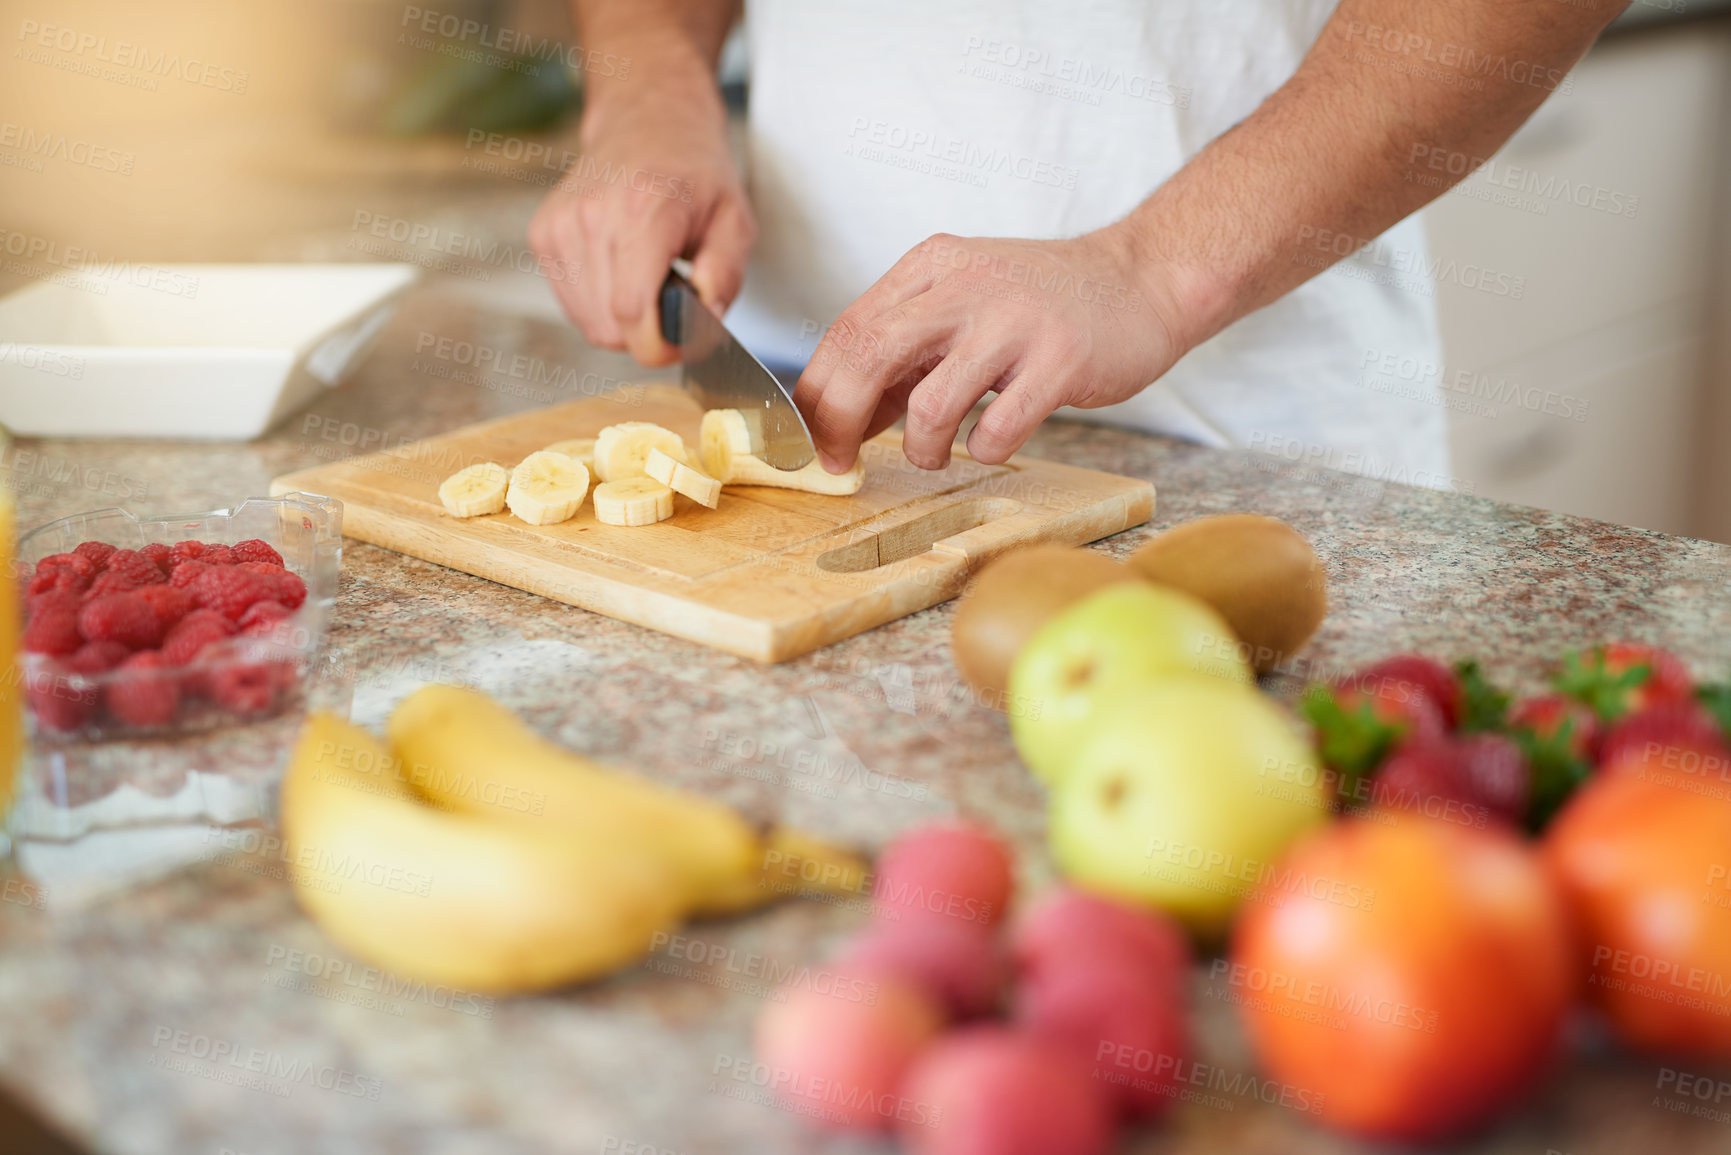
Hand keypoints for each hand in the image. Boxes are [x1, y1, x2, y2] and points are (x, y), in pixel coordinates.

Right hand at [527, 85, 754, 365]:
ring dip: (623, 320)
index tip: (682, 340)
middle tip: (672, 303)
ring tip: (648, 280)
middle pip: (609, 327)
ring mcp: (560, 224)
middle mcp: (592, 215)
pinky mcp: (542, 234)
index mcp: (644, 210)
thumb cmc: (696, 175)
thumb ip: (723, 279)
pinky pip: (571, 305)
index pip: (632, 310)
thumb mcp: (735, 222)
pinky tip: (621, 271)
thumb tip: (701, 328)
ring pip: (588, 323)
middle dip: (646, 333)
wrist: (647, 123)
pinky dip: (600, 304)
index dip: (659, 345)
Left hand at [793, 227, 1186, 470]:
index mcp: (932, 266)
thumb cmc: (1045, 305)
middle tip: (842, 461)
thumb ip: (905, 352)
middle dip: (841, 421)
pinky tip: (993, 442)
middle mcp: (966, 285)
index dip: (819, 393)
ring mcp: (1014, 320)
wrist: (1144, 280)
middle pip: (869, 357)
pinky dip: (983, 451)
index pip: (848, 330)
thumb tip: (843, 417)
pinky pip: (996, 429)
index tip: (813, 440)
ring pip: (929, 405)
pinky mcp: (1060, 360)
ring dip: (921, 448)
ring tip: (937, 454)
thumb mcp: (963, 304)